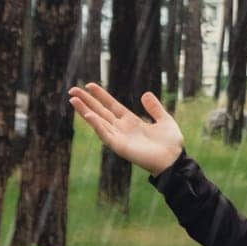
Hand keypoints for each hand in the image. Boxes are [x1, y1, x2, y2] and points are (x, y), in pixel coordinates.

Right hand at [68, 82, 184, 176]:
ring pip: (98, 121)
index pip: (111, 105)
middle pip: (100, 112)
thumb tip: (145, 94)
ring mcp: (119, 137)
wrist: (174, 160)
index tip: (89, 85)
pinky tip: (89, 115)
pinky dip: (97, 125)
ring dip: (85, 111)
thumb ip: (154, 108)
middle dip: (86, 101)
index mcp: (131, 121)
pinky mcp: (120, 147)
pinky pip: (105, 134)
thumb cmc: (171, 144)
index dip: (101, 95)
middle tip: (72, 90)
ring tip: (73, 99)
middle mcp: (122, 128)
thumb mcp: (164, 120)